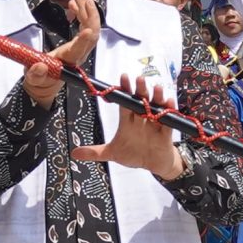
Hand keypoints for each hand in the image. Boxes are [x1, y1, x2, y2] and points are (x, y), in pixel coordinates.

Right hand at [24, 0, 101, 106]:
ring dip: (86, 10)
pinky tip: (73, 4)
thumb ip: (35, 74)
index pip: (79, 50)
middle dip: (90, 16)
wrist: (45, 82)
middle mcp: (79, 54)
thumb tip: (39, 67)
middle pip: (91, 35)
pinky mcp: (79, 43)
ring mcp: (80, 48)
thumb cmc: (40, 79)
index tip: (87, 30)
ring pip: (90, 28)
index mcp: (68, 61)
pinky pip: (85, 26)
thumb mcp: (33, 78)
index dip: (84, 41)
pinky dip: (82, 13)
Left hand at [71, 74, 186, 179]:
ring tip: (156, 88)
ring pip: (155, 107)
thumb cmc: (134, 154)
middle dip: (140, 90)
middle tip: (138, 79)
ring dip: (156, 97)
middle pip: (140, 101)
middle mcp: (141, 118)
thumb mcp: (113, 153)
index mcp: (128, 120)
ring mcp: (154, 124)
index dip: (124, 90)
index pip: (125, 102)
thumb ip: (95, 152)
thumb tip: (74, 153)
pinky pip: (168, 120)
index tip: (123, 77)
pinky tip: (168, 103)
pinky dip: (168, 111)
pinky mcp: (166, 132)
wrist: (153, 164)